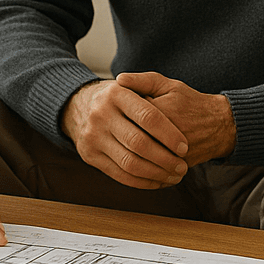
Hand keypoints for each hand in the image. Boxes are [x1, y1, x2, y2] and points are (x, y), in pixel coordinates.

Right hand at [60, 78, 189, 188]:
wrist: (79, 105)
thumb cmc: (117, 97)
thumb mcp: (131, 83)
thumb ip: (148, 82)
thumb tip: (164, 100)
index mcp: (116, 93)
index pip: (148, 117)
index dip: (169, 134)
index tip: (184, 147)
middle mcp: (101, 114)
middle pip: (138, 143)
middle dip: (165, 159)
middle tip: (182, 167)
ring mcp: (92, 136)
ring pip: (129, 163)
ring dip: (156, 174)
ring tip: (174, 176)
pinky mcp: (89, 155)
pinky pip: (119, 175)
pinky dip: (142, 182)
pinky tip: (158, 181)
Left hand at [116, 71, 235, 165]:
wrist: (219, 126)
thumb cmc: (190, 102)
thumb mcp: (168, 85)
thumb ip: (143, 80)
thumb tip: (119, 79)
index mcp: (161, 110)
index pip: (129, 114)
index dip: (123, 113)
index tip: (123, 110)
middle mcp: (166, 133)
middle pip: (132, 138)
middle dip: (124, 135)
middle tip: (121, 130)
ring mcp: (173, 152)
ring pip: (140, 157)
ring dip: (129, 153)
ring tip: (126, 145)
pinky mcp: (176, 165)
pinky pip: (152, 170)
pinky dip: (142, 167)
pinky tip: (137, 159)